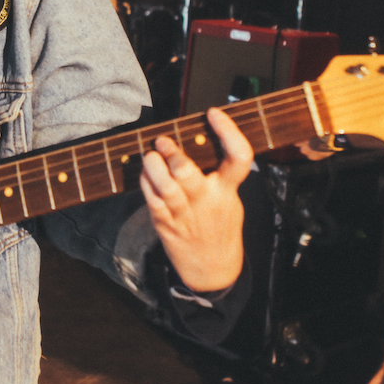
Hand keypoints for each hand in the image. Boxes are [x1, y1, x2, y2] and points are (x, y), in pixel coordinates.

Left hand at [139, 107, 253, 292]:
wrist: (214, 270)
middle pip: (188, 173)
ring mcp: (185, 214)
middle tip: (163, 140)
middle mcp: (207, 201)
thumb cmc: (220, 226)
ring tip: (151, 154)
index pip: (238, 157)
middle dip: (173, 153)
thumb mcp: (230, 200)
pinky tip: (145, 173)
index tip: (214, 113)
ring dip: (154, 166)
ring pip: (166, 187)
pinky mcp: (166, 224)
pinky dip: (146, 184)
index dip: (228, 131)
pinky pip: (152, 200)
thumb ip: (219, 176)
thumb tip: (198, 141)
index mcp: (228, 191)